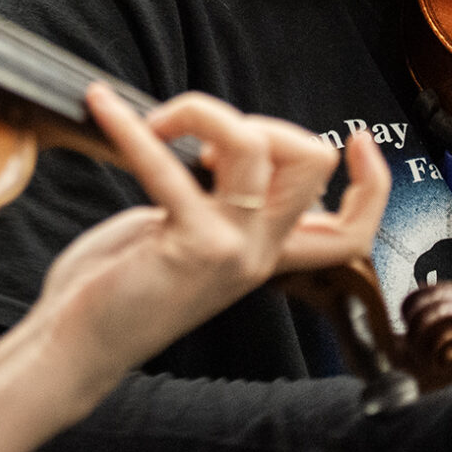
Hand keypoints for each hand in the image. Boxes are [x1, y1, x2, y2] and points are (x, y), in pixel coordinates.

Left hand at [0, 85, 375, 451]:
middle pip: (312, 162)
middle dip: (262, 121)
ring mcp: (232, 251)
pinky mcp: (191, 247)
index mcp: (267, 253)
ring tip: (157, 123)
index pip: (353, 231)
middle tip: (201, 137)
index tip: (357, 139)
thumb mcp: (189, 236)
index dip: (373, 183)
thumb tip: (223, 141)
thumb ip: (221, 200)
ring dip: (201, 112)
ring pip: (253, 146)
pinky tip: (102, 106)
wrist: (78, 345)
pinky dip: (131, 127)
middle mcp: (260, 253)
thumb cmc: (121, 284)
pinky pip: (170, 166)